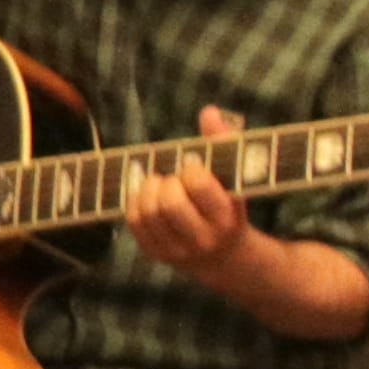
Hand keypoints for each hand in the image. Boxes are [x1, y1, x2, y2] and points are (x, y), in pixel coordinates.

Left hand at [128, 104, 254, 276]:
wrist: (225, 257)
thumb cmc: (228, 206)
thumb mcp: (234, 179)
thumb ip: (223, 144)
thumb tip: (209, 111)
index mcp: (227, 218)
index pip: (199, 185)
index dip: (189, 169)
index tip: (190, 164)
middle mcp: (203, 238)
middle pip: (170, 203)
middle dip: (166, 182)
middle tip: (172, 177)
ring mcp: (177, 250)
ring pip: (148, 212)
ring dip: (147, 188)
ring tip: (159, 182)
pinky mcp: (156, 253)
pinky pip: (134, 222)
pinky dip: (134, 200)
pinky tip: (145, 192)